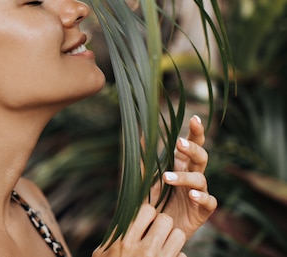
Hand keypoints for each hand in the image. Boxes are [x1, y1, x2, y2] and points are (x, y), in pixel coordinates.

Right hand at [93, 204, 186, 256]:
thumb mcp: (102, 253)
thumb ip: (113, 235)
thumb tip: (125, 217)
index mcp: (125, 240)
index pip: (147, 210)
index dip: (148, 213)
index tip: (145, 221)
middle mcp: (144, 250)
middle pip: (166, 220)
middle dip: (163, 224)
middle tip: (157, 231)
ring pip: (179, 235)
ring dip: (172, 239)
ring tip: (164, 244)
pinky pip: (182, 255)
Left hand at [156, 115, 217, 238]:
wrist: (155, 230)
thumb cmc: (153, 201)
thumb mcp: (144, 178)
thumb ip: (144, 158)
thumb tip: (141, 132)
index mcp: (180, 164)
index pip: (191, 144)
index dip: (195, 132)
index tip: (194, 119)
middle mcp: (192, 176)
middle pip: (200, 157)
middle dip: (192, 148)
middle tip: (179, 142)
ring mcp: (199, 193)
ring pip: (201, 178)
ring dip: (184, 176)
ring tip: (167, 177)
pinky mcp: (202, 211)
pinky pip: (209, 202)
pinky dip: (202, 197)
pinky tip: (192, 195)